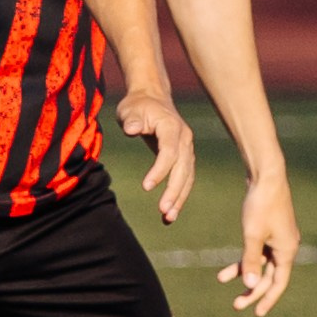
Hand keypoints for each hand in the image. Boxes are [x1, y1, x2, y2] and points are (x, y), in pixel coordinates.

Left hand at [116, 90, 193, 223]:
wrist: (152, 98)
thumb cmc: (137, 105)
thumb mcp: (129, 109)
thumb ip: (131, 120)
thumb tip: (131, 129)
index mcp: (171, 127)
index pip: (169, 152)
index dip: (160, 170)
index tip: (146, 187)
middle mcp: (184, 139)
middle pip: (183, 169)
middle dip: (174, 191)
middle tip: (163, 211)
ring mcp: (187, 149)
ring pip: (187, 177)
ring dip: (179, 198)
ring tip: (168, 218)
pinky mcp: (183, 157)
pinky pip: (184, 178)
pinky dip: (179, 195)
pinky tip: (170, 212)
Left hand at [222, 173, 298, 316]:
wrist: (266, 177)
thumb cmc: (261, 205)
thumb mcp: (252, 235)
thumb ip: (250, 261)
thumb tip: (249, 285)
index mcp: (286, 251)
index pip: (278, 283)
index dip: (267, 299)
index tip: (256, 313)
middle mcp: (286, 247)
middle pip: (269, 276)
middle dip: (252, 290)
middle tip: (236, 305)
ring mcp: (278, 239)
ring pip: (260, 264)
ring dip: (243, 273)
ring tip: (221, 279)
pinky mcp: (269, 231)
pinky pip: (257, 252)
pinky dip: (243, 259)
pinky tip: (227, 268)